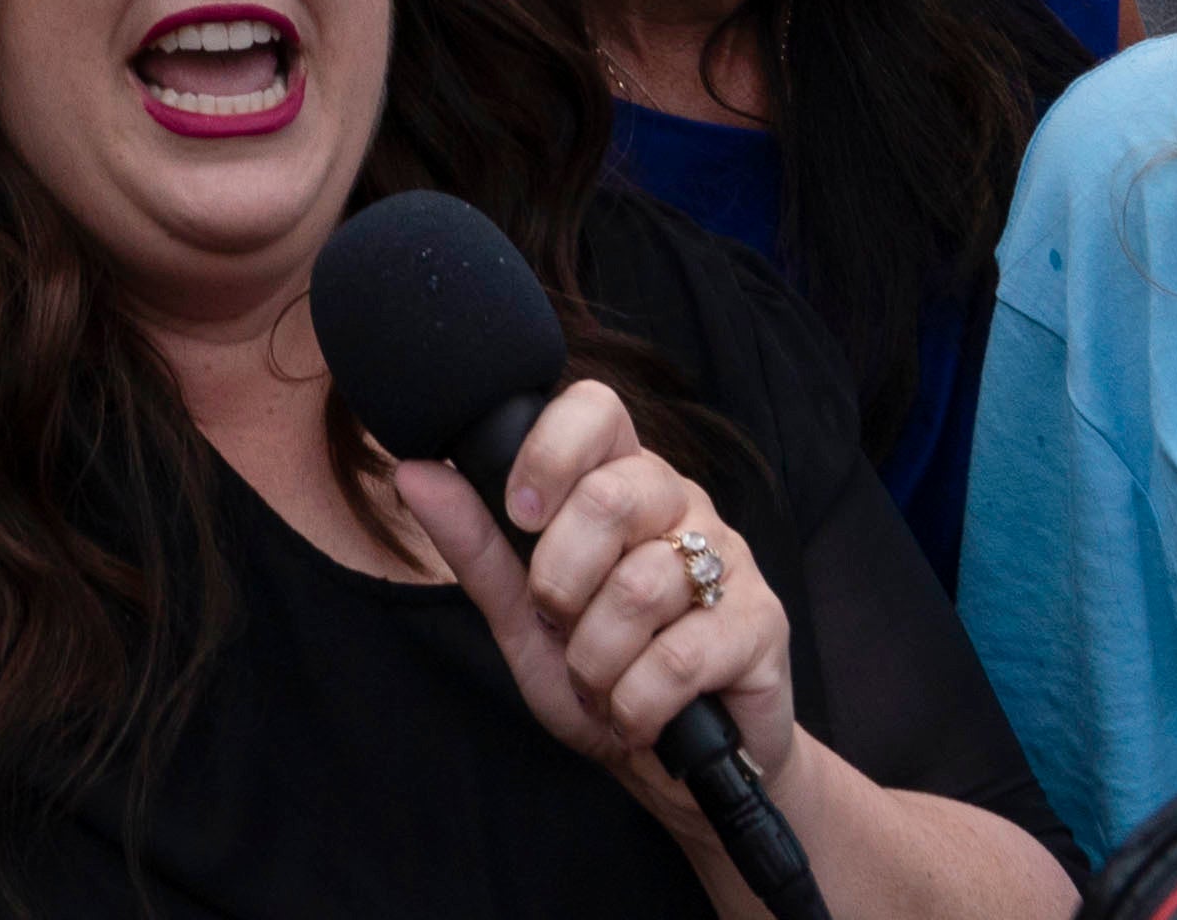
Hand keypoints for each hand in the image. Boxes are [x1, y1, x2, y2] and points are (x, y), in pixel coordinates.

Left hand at [390, 380, 792, 844]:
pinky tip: (638, 714)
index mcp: (621, 481)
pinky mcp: (762, 624)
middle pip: (611, 496)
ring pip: (639, 587)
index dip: (549, 452)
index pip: (595, 408)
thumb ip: (476, 544)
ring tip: (601, 680)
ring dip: (595, 659)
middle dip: (559, 580)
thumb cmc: (599, 676)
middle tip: (559, 622)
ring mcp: (730, 559)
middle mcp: (681, 503)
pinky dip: (636, 702)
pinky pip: (680, 656)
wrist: (675, 768)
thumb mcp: (521, 617)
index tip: (520, 514)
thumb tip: (413, 471)